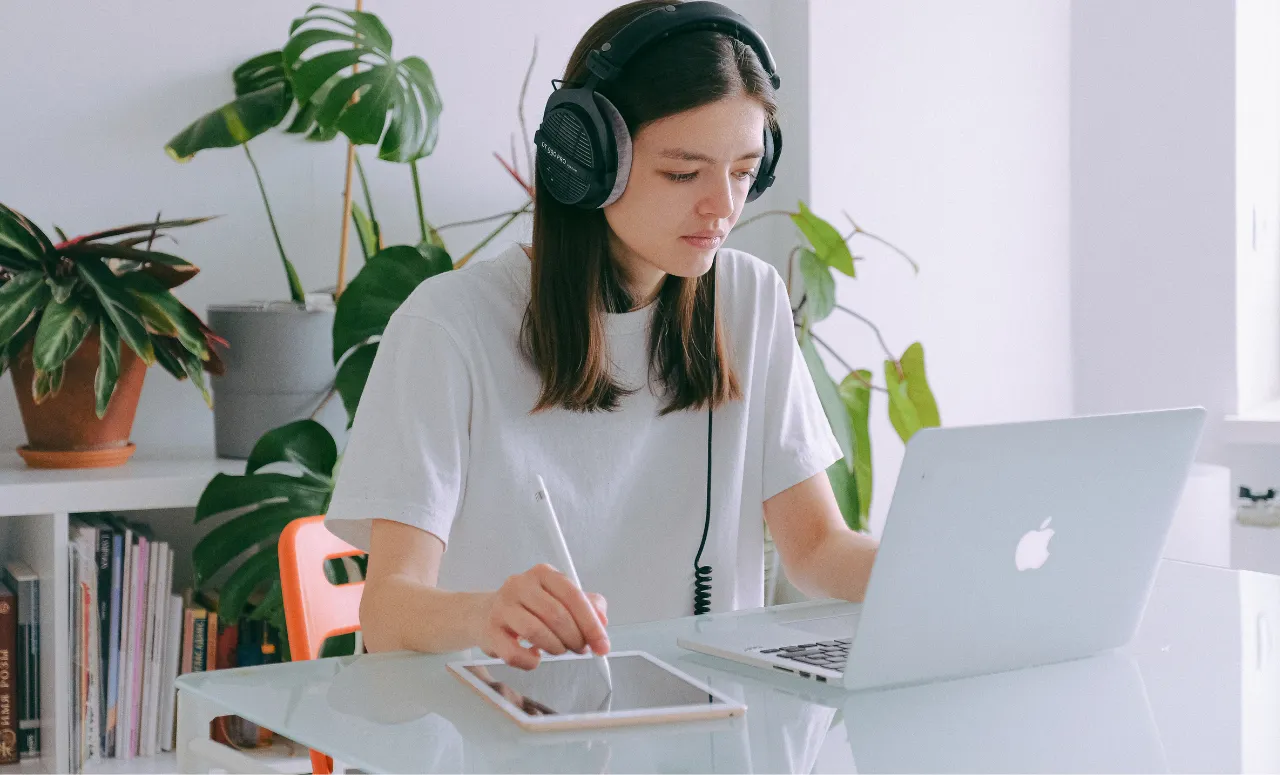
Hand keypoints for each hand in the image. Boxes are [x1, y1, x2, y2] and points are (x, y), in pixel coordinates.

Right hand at [473, 563, 609, 669]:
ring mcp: (502, 607)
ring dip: (556, 648)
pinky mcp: (490, 630)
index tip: (602, 645)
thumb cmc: (528, 607)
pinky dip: (531, 661)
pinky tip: (535, 656)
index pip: (573, 596)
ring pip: (537, 632)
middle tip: (580, 649)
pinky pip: (515, 653)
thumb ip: (586, 605)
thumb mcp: (558, 598)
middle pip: (557, 615)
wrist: (483, 614)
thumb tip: (602, 620)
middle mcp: (520, 585)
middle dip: (575, 638)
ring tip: (559, 650)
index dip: (591, 624)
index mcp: (542, 574)